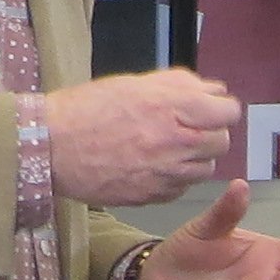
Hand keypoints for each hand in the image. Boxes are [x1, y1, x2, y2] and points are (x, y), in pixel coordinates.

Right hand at [47, 67, 239, 205]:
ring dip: (194, 158)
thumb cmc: (88, 109)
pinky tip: (152, 166)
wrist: (51, 146)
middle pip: (222, 142)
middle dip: (209, 134)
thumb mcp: (135, 84)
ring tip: (166, 148)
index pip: (228, 112)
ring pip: (206, 169)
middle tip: (186, 129)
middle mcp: (177, 140)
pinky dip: (175, 178)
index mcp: (174, 105)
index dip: (220, 110)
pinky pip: (182, 188)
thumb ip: (179, 85)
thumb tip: (213, 90)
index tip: (209, 110)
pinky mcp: (155, 195)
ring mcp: (167, 172)